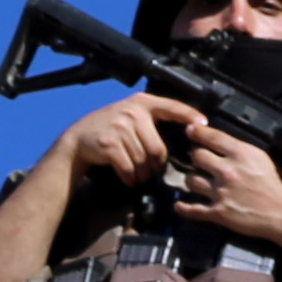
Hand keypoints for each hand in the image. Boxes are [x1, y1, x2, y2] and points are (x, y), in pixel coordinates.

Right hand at [49, 91, 181, 190]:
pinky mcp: (109, 144)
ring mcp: (120, 126)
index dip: (189, 115)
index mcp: (142, 103)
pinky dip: (129, 178)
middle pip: (158, 149)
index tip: (203, 123)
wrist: (78, 139)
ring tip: (135, 173)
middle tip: (149, 170)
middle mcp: (132, 111)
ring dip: (141, 174)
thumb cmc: (110, 130)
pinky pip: (129, 168)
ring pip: (144, 161)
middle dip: (155, 166)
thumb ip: (153, 120)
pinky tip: (127, 177)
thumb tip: (184, 132)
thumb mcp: (130, 115)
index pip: (171, 107)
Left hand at [152, 108, 281, 252]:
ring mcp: (220, 192)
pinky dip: (183, 208)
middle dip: (196, 157)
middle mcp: (227, 170)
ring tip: (195, 181)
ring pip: (190, 180)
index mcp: (240, 153)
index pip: (211, 136)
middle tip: (198, 160)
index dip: (196, 131)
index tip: (190, 130)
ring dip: (191, 180)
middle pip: (196, 156)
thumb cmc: (278, 185)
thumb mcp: (262, 158)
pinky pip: (192, 210)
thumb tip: (223, 144)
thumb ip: (241, 150)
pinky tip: (179, 206)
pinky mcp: (218, 213)